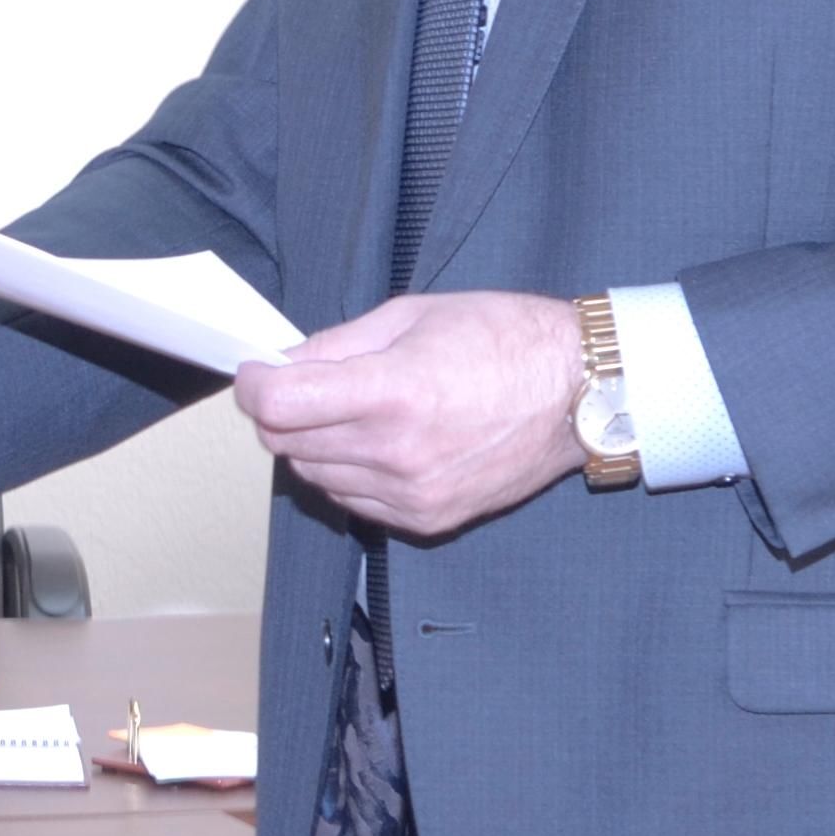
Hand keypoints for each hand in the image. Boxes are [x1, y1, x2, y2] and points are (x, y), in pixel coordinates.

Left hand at [229, 291, 585, 538]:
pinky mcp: (426, 519)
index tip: (256, 373)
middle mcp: (397, 453)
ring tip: (349, 411)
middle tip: (302, 385)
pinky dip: (347, 472)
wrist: (579, 393)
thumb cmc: (505, 340)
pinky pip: (352, 500)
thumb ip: (336, 345)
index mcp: (392, 392)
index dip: (254, 386)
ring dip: (312, 443)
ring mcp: (411, 494)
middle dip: (280, 411)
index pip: (278, 406)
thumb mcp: (412, 316)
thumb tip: (281, 363)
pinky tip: (376, 442)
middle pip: (286, 444)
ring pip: (313, 476)